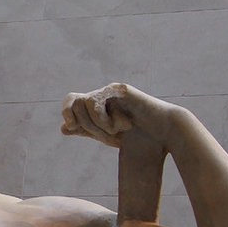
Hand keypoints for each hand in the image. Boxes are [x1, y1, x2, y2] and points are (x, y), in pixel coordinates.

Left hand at [61, 83, 178, 149]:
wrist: (164, 132)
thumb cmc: (137, 136)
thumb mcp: (105, 135)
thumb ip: (86, 131)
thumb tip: (63, 127)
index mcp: (96, 105)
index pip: (70, 101)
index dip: (67, 114)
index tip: (72, 127)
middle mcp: (101, 95)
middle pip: (73, 102)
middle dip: (84, 124)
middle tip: (105, 136)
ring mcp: (110, 91)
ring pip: (83, 103)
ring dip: (95, 125)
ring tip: (114, 132)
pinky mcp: (120, 90)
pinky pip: (96, 101)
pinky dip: (102, 119)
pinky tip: (120, 125)